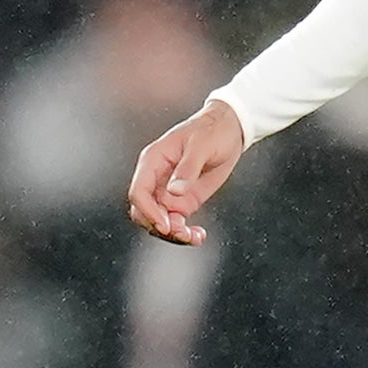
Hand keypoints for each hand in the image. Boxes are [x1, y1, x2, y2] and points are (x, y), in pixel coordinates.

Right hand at [125, 99, 248, 244]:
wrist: (229, 130)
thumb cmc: (211, 131)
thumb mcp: (201, 146)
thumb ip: (188, 168)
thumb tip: (175, 191)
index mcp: (153, 161)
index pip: (138, 192)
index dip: (148, 211)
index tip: (166, 224)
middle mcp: (156, 178)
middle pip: (144, 211)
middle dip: (160, 226)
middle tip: (183, 233)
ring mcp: (169, 191)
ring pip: (159, 220)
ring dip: (173, 234)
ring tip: (194, 237)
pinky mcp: (184, 199)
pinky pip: (176, 221)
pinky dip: (185, 232)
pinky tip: (199, 236)